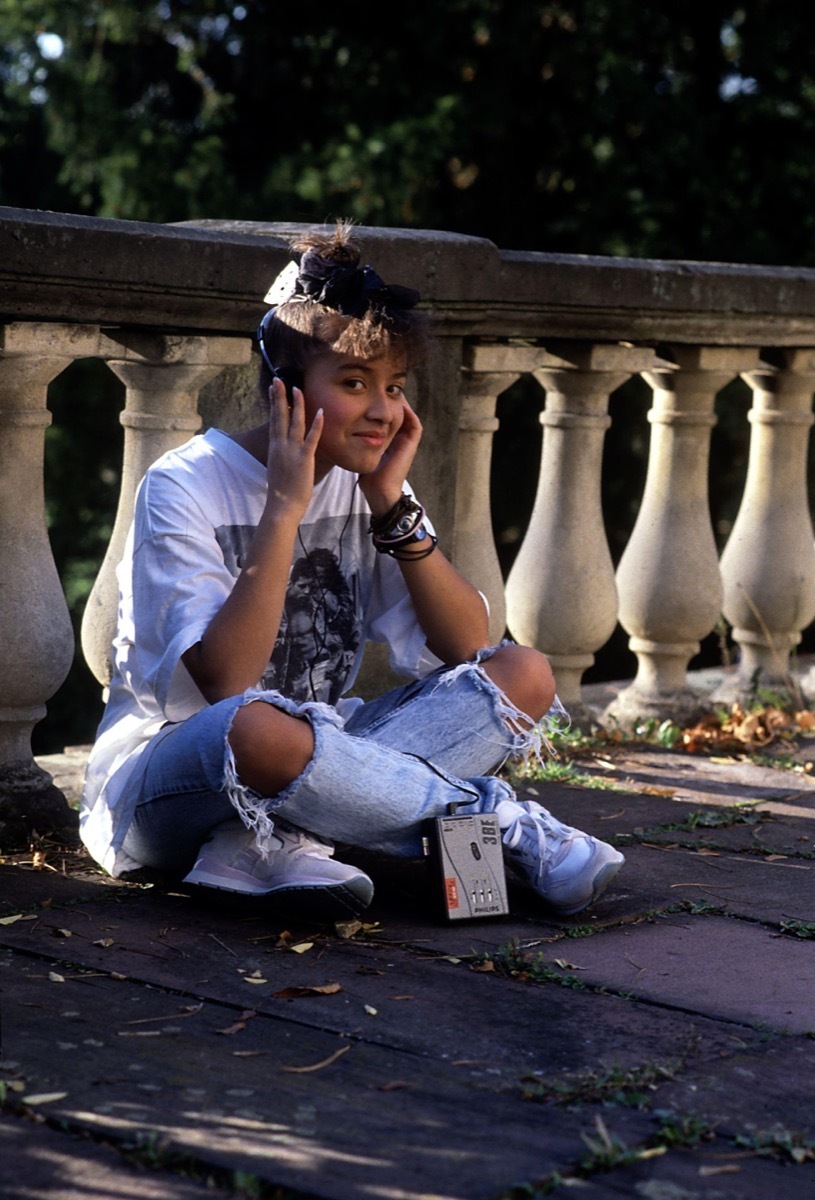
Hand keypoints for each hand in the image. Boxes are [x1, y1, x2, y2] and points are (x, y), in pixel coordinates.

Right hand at [264, 377, 323, 520]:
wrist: (282, 505)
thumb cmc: (282, 491)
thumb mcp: (278, 467)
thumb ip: (281, 455)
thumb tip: (283, 448)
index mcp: (275, 447)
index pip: (273, 420)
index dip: (273, 403)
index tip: (272, 388)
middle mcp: (280, 446)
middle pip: (279, 416)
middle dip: (279, 397)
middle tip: (278, 380)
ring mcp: (292, 451)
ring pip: (294, 423)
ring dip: (296, 405)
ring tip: (297, 388)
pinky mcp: (304, 459)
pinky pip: (311, 439)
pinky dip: (316, 425)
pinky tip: (320, 412)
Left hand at [359, 399, 422, 512]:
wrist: (378, 491)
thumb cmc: (367, 476)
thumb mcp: (358, 453)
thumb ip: (354, 442)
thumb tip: (337, 430)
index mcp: (388, 440)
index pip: (387, 417)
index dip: (382, 405)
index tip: (371, 394)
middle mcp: (399, 439)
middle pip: (398, 414)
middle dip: (391, 400)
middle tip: (382, 388)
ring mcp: (407, 442)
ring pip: (407, 416)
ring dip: (401, 403)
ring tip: (391, 391)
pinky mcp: (411, 445)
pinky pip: (414, 424)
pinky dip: (408, 412)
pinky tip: (399, 402)